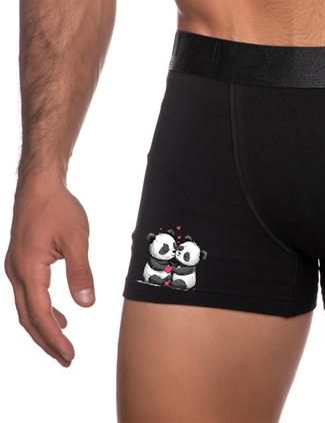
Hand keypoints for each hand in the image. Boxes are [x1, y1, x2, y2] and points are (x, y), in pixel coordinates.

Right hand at [4, 174, 94, 366]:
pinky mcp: (19, 263)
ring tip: (62, 345)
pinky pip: (27, 295)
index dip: (54, 338)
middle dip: (47, 342)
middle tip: (66, 359)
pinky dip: (41, 311)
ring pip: (26, 309)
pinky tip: (59, 315)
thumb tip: (86, 304)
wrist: (39, 187)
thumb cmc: (58, 207)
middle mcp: (16, 272)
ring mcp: (15, 268)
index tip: (69, 355)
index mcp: (29, 269)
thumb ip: (80, 272)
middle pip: (29, 318)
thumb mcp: (77, 238)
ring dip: (43, 328)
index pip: (41, 315)